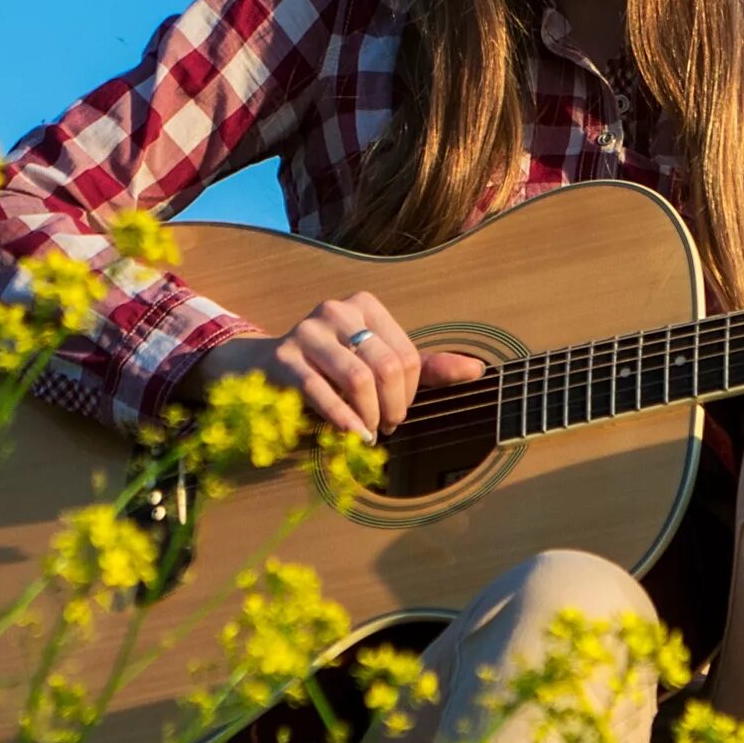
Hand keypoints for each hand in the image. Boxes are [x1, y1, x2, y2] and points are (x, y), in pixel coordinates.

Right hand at [178, 293, 486, 440]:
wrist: (266, 369)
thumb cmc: (332, 369)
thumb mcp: (379, 364)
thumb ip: (427, 368)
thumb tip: (478, 369)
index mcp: (364, 305)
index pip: (407, 355)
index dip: (410, 392)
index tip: (398, 410)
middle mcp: (336, 310)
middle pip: (385, 367)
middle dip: (393, 406)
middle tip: (387, 427)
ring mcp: (307, 331)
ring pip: (357, 379)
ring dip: (369, 415)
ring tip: (369, 433)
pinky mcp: (284, 359)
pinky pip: (322, 392)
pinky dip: (343, 420)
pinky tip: (353, 436)